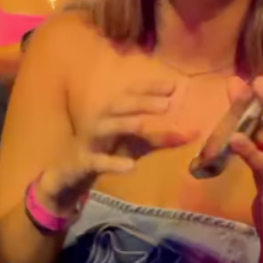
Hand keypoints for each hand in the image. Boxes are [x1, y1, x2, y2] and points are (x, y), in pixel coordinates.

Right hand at [36, 80, 197, 213]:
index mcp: (110, 113)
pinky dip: (113, 163)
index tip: (173, 85)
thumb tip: (194, 133)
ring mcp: (89, 141)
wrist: (68, 177)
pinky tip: (130, 167)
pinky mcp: (82, 162)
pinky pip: (97, 161)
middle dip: (141, 102)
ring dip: (126, 124)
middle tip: (167, 102)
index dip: (150, 88)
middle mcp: (99, 121)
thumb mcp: (135, 145)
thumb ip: (161, 138)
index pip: (131, 95)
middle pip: (119, 106)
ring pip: (106, 127)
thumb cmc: (104, 154)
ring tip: (146, 124)